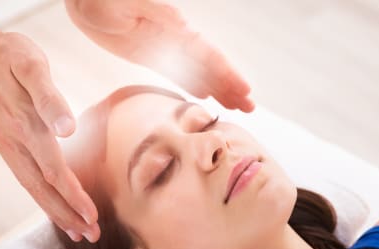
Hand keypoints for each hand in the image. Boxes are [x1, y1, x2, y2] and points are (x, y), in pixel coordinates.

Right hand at [0, 31, 99, 242]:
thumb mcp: (31, 64)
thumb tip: (67, 128)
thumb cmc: (7, 55)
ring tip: (76, 229)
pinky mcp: (3, 142)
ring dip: (55, 210)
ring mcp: (6, 144)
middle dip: (68, 214)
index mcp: (25, 125)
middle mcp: (14, 141)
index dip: (73, 196)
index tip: (92, 215)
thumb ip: (49, 97)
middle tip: (90, 234)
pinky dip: (41, 195)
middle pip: (42, 188)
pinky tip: (51, 202)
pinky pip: (24, 176)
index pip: (54, 171)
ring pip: (32, 187)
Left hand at [66, 0, 253, 111]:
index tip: (244, 91)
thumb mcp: (130, 4)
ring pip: (196, 71)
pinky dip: (192, 83)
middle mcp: (174, 37)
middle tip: (249, 108)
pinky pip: (176, 72)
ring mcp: (164, 47)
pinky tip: (203, 94)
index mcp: (173, 26)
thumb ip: (155, 13)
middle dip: (230, 86)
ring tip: (234, 107)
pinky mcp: (149, 54)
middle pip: (209, 65)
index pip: (208, 54)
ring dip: (217, 88)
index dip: (227, 73)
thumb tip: (183, 26)